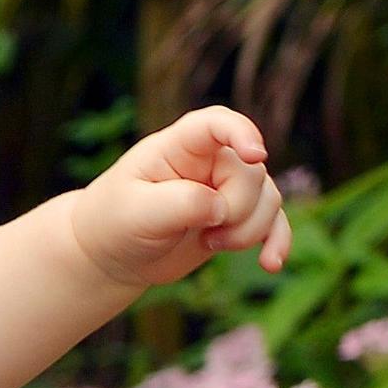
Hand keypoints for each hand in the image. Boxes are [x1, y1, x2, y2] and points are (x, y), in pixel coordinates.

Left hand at [70, 105, 291, 288]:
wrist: (112, 254)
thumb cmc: (115, 223)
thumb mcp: (138, 213)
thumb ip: (182, 203)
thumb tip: (221, 207)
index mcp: (177, 147)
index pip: (214, 123)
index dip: (240, 132)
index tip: (254, 155)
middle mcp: (209, 160)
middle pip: (251, 173)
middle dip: (237, 210)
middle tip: (204, 234)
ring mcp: (226, 187)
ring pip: (268, 198)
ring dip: (249, 231)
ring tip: (209, 244)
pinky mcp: (238, 216)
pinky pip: (274, 221)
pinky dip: (276, 241)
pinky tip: (271, 264)